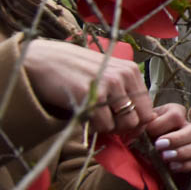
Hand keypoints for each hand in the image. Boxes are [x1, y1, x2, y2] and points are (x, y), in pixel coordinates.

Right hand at [21, 39, 153, 134]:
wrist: (42, 61)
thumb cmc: (74, 70)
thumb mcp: (107, 74)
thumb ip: (124, 92)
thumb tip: (140, 122)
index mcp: (131, 71)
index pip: (148, 108)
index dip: (136, 122)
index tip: (120, 125)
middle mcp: (124, 76)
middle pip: (137, 119)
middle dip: (122, 128)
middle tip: (104, 124)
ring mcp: (108, 85)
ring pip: (122, 125)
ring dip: (107, 128)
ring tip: (93, 118)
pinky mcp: (91, 96)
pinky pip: (102, 125)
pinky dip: (93, 128)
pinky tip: (83, 117)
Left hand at [147, 103, 190, 173]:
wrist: (140, 148)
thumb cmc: (141, 132)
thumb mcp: (140, 124)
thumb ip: (141, 124)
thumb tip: (142, 125)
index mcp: (174, 112)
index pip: (176, 115)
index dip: (161, 125)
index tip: (147, 132)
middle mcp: (186, 126)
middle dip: (176, 139)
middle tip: (159, 145)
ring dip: (182, 153)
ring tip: (165, 157)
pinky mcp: (190, 159)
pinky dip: (183, 165)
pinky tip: (170, 167)